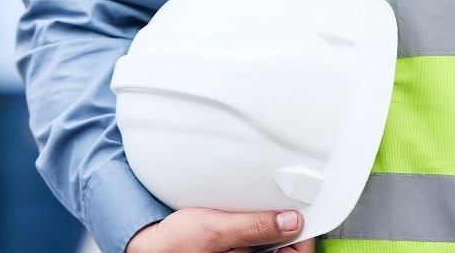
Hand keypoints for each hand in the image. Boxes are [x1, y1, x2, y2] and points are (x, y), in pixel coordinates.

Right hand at [127, 208, 314, 252]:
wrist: (152, 244)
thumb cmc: (177, 244)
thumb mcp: (216, 229)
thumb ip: (254, 227)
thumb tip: (291, 221)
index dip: (302, 233)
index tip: (298, 213)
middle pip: (288, 247)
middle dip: (286, 226)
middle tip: (278, 206)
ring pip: (275, 242)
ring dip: (271, 224)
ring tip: (258, 209)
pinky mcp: (238, 250)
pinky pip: (260, 240)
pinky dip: (258, 224)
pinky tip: (245, 214)